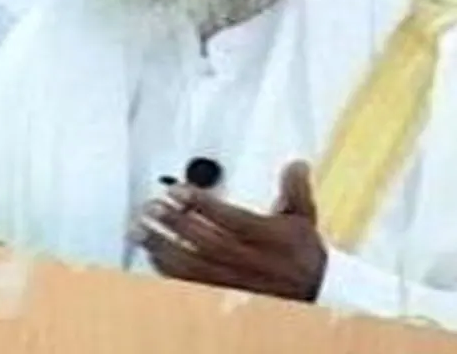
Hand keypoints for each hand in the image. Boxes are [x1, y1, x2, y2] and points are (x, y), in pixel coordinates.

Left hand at [132, 160, 326, 301]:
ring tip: (141, 230)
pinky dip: (169, 270)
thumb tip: (296, 164)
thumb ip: (295, 189)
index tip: (177, 191)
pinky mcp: (224, 292)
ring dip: (164, 247)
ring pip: (194, 265)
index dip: (203, 206)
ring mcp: (235, 279)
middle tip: (151, 207)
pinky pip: (192, 283)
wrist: (315, 291)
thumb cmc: (302, 251)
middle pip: (207, 242)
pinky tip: (151, 255)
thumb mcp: (304, 215)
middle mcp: (250, 261)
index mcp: (268, 238)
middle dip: (176, 223)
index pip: (231, 220)